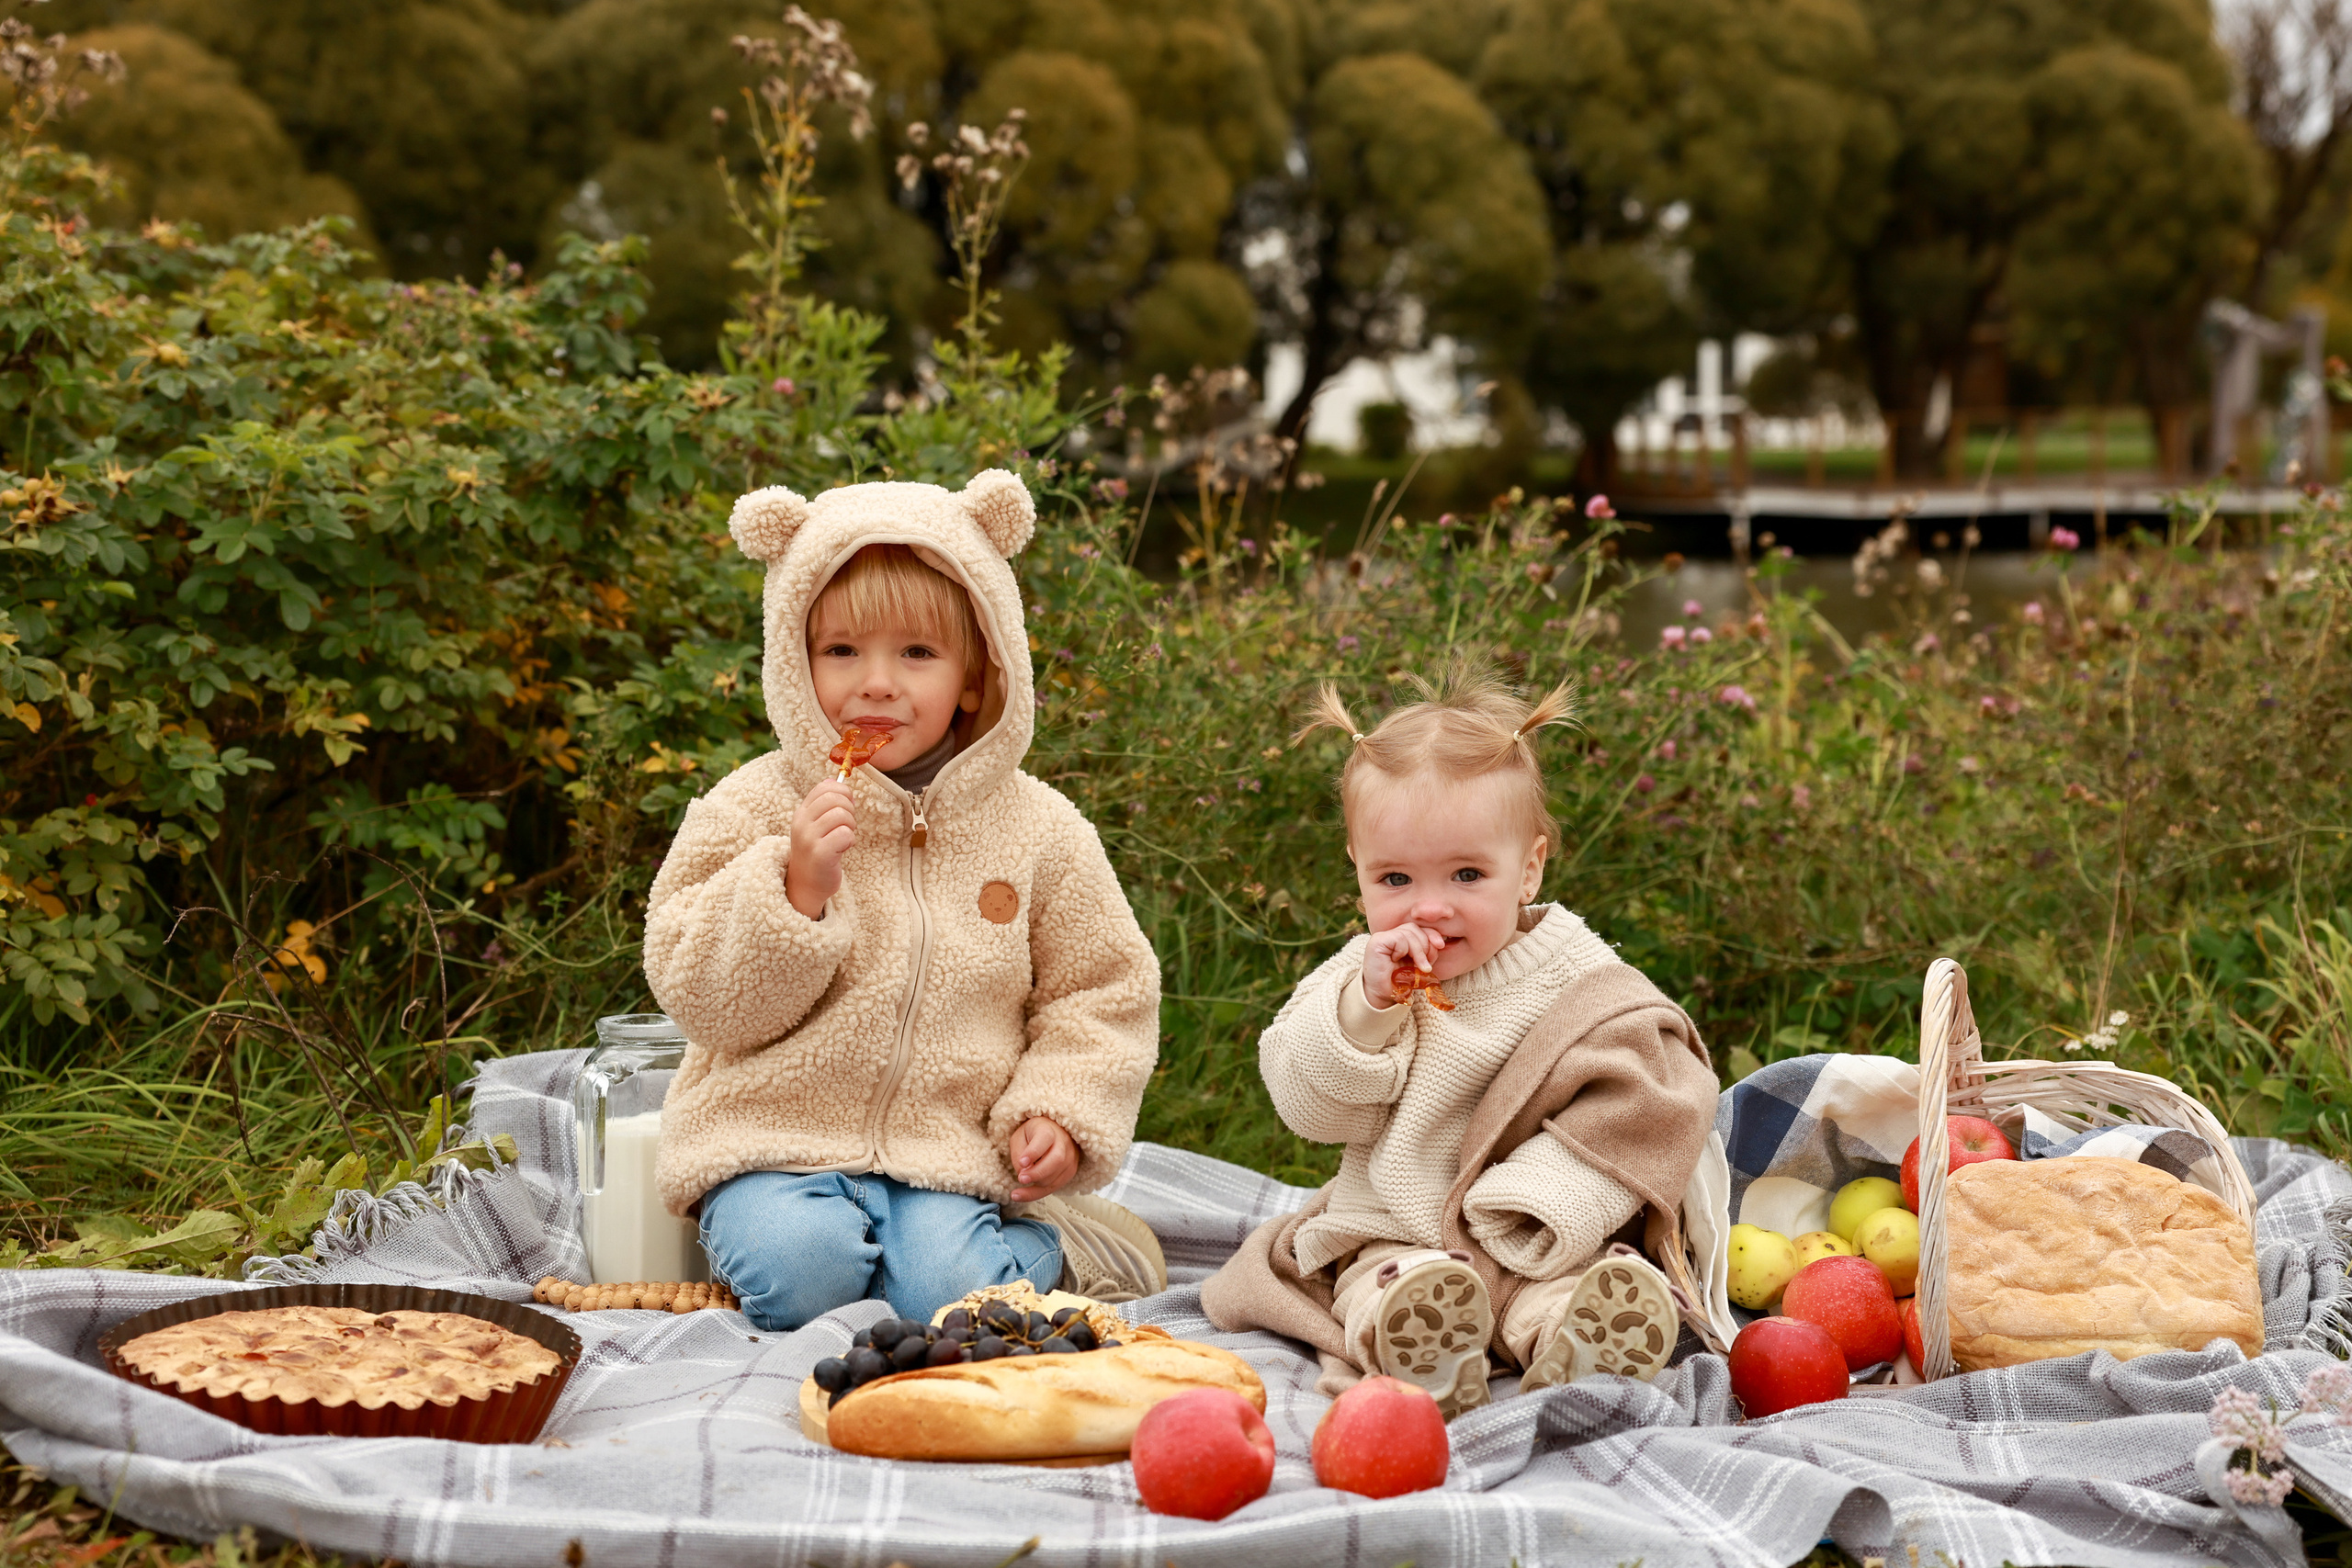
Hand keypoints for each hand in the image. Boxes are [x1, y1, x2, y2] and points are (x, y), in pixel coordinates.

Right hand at [785, 778, 855, 918]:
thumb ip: (823, 804)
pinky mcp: (820, 854)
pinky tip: (841, 849)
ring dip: (850, 827)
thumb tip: (835, 780)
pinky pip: (845, 834)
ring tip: (842, 838)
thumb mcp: (815, 825)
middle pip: (836, 798)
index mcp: (801, 813)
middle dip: (849, 809)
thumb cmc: (816, 852)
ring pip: (842, 815)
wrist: (806, 885)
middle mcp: (802, 823)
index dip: (843, 792)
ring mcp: (809, 838)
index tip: (846, 807)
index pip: (825, 787)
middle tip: (847, 825)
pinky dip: (849, 841)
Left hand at [1008, 1116, 1077, 1201]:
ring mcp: (1070, 1158)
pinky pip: (1054, 1187)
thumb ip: (1018, 1153)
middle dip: (1037, 1173)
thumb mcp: (1019, 1137)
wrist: (1054, 1133)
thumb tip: (1023, 1172)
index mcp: (1048, 1130)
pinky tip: (1022, 1195)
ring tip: (1017, 1192)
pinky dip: (1037, 1193)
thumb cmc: (1033, 1135)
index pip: (1045, 1138)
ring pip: (1056, 1177)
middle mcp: (1064, 1143)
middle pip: (1056, 1160)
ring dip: (1035, 1186)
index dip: (1033, 1152)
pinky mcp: (1070, 1172)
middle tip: (1021, 1179)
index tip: (1022, 1162)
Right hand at [1361, 922, 1447, 1010]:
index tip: (1441, 946)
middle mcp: (1390, 935)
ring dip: (1418, 952)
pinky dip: (1404, 950)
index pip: (1418, 928)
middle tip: (1426, 965)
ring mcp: (1382, 937)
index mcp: (1400, 939)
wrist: (1383, 996)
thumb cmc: (1400, 982)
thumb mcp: (1418, 965)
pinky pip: (1398, 938)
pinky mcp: (1377, 941)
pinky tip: (1398, 961)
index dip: (1431, 935)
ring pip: (1408, 933)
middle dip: (1426, 946)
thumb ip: (1426, 952)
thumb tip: (1440, 942)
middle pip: (1414, 929)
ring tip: (1418, 968)